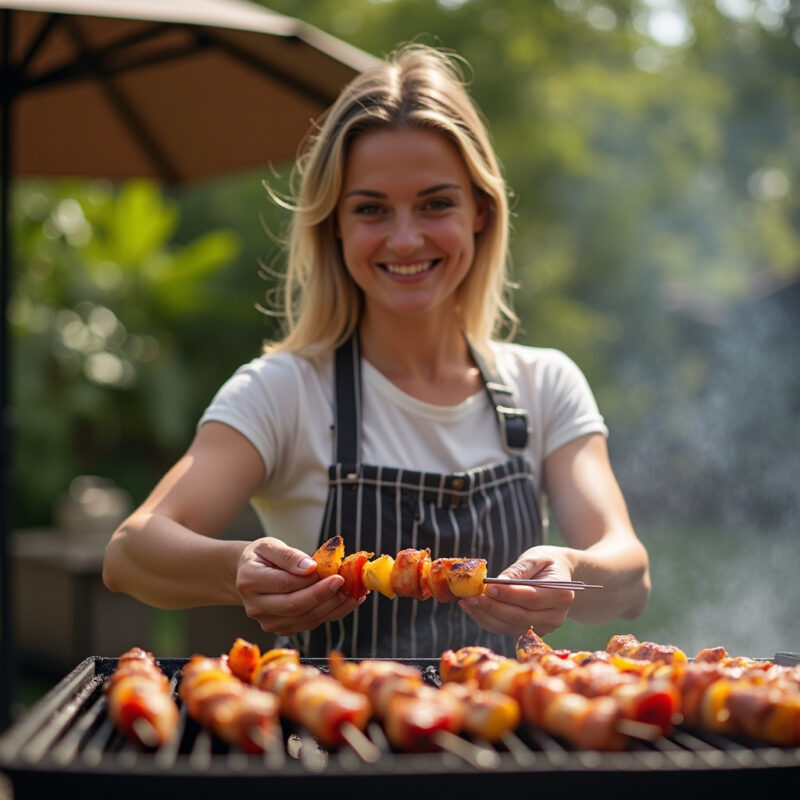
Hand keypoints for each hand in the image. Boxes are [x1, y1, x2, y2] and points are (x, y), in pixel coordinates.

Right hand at [236, 537, 362, 635]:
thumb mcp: (270, 546)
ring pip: (305, 619)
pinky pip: (309, 623)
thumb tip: (311, 568)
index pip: (285, 584)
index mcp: (249, 581)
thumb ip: (289, 556)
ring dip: (333, 608)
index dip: (313, 583)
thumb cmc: (261, 556)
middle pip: (295, 606)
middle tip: (348, 585)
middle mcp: (255, 606)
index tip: (337, 575)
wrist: (247, 573)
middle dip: (325, 597)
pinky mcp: (280, 628)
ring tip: (354, 593)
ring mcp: (267, 621)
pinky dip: (331, 614)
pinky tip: (347, 601)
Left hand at [458, 546, 575, 636]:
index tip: (487, 587)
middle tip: (470, 597)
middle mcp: (555, 616)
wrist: (557, 576)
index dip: (508, 595)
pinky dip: (487, 621)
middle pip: (520, 617)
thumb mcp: (536, 558)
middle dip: (492, 607)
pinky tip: (473, 609)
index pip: (531, 599)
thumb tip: (500, 581)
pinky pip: (506, 629)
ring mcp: (544, 628)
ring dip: (485, 616)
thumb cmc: (546, 563)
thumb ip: (519, 570)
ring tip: (466, 602)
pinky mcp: (530, 632)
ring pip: (510, 626)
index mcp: (562, 594)